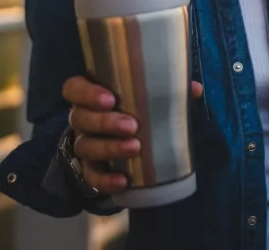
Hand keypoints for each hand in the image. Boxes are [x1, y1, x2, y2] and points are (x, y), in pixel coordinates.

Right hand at [63, 76, 203, 192]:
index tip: (110, 99)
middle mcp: (82, 119)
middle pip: (80, 119)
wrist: (125, 140)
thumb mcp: (149, 97)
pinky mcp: (89, 168)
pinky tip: (124, 180)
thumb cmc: (136, 109)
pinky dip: (106, 180)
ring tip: (135, 147)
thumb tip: (195, 89)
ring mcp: (84, 144)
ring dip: (109, 148)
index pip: (74, 89)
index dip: (87, 93)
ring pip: (85, 146)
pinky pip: (91, 176)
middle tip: (132, 125)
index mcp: (91, 95)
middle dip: (105, 122)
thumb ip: (169, 90)